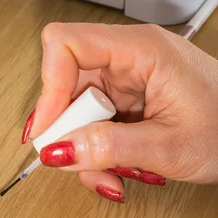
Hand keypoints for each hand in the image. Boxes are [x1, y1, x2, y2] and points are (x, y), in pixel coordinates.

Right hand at [22, 23, 217, 202]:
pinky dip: (94, 149)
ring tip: (109, 172)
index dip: (49, 87)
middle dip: (67, 128)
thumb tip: (58, 150)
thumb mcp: (169, 146)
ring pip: (73, 108)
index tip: (48, 129)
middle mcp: (128, 56)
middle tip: (77, 158)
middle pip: (64, 82)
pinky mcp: (124, 98)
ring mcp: (124, 77)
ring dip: (81, 147)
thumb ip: (109, 147)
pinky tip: (116, 165)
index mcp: (141, 49)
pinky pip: (89, 121)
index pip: (66, 44)